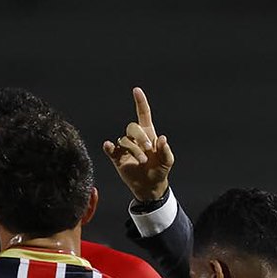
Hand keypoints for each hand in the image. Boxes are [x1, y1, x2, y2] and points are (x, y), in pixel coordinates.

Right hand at [101, 86, 174, 204]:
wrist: (150, 187)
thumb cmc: (160, 170)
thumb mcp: (167, 161)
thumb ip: (166, 150)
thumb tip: (162, 138)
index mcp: (148, 134)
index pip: (143, 114)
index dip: (140, 102)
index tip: (136, 90)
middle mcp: (135, 138)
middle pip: (132, 127)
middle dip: (140, 137)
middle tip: (148, 150)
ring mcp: (126, 147)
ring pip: (124, 140)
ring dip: (134, 149)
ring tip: (142, 161)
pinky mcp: (117, 157)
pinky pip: (111, 149)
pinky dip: (109, 147)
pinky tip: (109, 146)